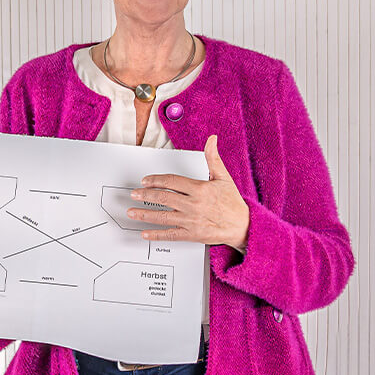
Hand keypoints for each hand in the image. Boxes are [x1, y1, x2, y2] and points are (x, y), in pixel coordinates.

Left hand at [127, 135, 249, 247]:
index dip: (156, 180)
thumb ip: (213, 158)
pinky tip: (145, 233)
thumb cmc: (233, 203)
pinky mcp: (192, 234)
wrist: (243, 226)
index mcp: (199, 189)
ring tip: (132, 212)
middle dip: (145, 195)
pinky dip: (156, 234)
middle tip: (134, 194)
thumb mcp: (224, 177)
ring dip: (144, 214)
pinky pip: (170, 234)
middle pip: (163, 197)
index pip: (171, 181)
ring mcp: (191, 220)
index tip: (145, 181)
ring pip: (162, 216)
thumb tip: (211, 140)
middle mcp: (193, 204)